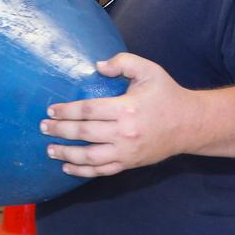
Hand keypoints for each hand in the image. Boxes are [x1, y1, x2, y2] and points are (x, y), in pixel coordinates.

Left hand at [40, 53, 201, 176]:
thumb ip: (123, 62)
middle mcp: (125, 133)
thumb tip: (98, 66)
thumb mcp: (149, 70)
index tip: (51, 110)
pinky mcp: (130, 163)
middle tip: (43, 127)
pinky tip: (67, 167)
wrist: (190, 124)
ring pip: (90, 157)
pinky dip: (83, 172)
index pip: (88, 110)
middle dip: (60, 131)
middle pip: (84, 133)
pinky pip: (103, 171)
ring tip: (49, 149)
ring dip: (67, 154)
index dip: (66, 110)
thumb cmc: (167, 94)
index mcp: (127, 109)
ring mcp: (127, 152)